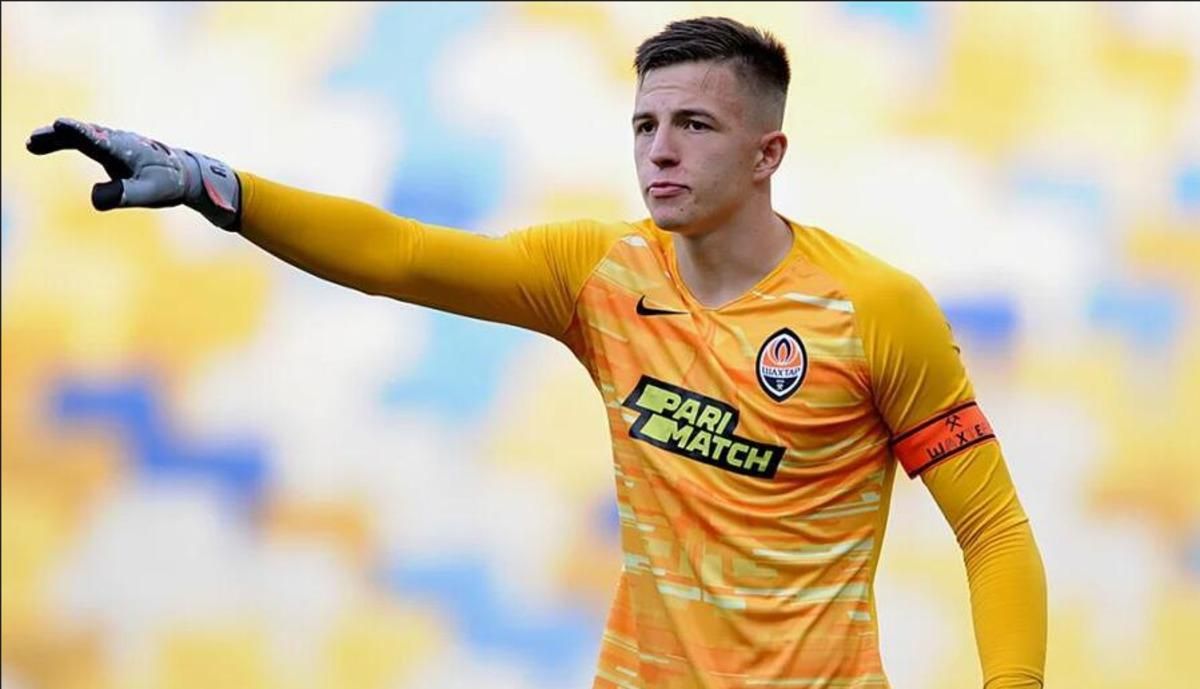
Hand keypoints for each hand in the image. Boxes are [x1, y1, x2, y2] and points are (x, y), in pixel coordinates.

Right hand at [26, 117, 240, 229]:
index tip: (61, 124)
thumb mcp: (149, 194)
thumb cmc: (168, 184)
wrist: (184, 173)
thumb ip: (123, 196)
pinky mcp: (109, 147)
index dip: (79, 133)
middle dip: (59, 136)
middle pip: (83, 135)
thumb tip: (94, 199)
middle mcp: (117, 142)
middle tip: (34, 140)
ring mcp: (112, 142)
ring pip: (80, 135)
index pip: (98, 140)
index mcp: (125, 151)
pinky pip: (82, 140)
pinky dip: (64, 139)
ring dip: (56, 137)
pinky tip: (44, 144)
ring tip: (32, 143)